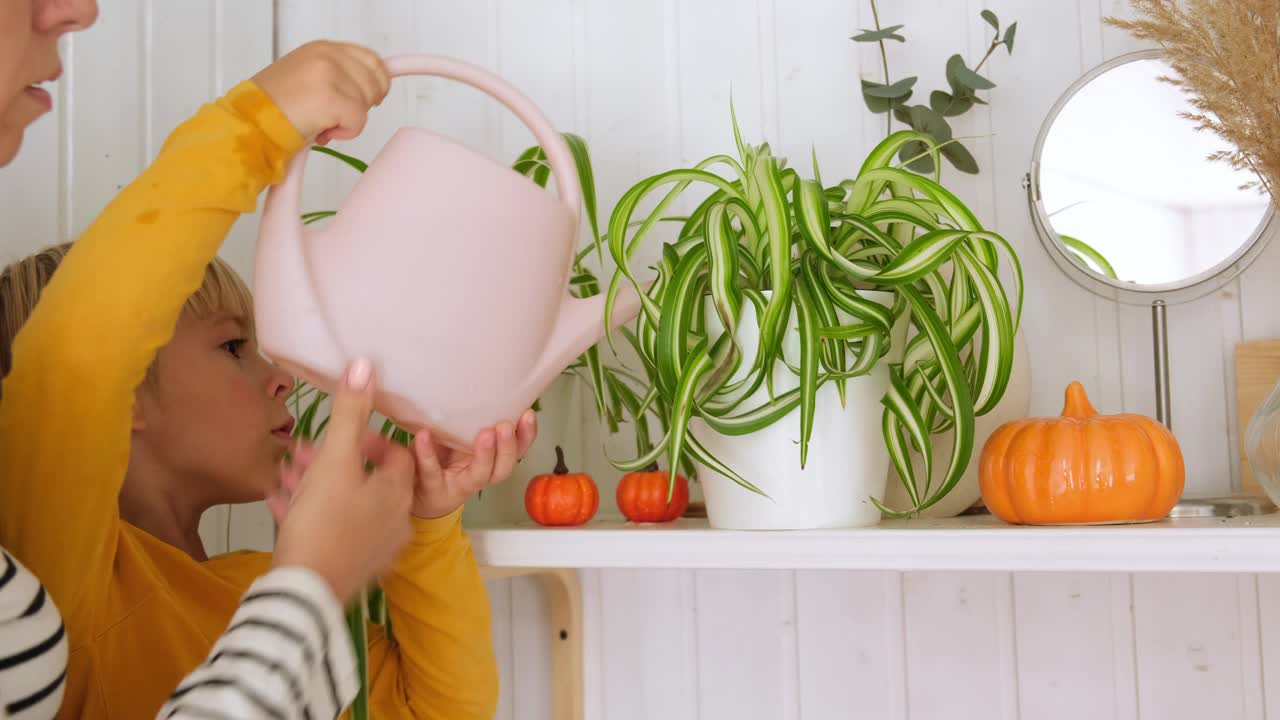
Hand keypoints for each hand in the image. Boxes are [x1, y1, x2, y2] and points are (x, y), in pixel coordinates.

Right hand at [251, 40, 389, 144]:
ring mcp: (329, 73)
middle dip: (362, 104)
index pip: (371, 59)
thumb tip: (372, 87)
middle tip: (337, 115)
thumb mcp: (308, 79)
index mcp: (322, 49)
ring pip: (367, 103)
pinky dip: (345, 133)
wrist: (251, 124)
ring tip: (321, 122)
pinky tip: (322, 132)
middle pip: (375, 81)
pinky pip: (359, 121)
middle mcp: (327, 55)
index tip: (376, 97)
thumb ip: (338, 76)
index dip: (378, 81)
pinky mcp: (330, 97)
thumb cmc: (276, 108)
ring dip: (348, 120)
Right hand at [269, 359, 414, 603]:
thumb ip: (350, 412)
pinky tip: (279, 504)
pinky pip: (333, 530)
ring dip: (318, 486)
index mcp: (399, 493)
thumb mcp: (335, 459)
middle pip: (368, 479)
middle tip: (303, 454)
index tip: (341, 436)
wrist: (302, 594)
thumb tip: (365, 364)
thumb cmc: (322, 523)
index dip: (369, 439)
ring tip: (286, 475)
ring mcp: (374, 549)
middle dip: (334, 462)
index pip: (397, 453)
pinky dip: (311, 513)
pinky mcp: (350, 569)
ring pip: (347, 504)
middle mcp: (395, 522)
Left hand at [408, 411, 537, 518]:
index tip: (528, 414)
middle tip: (506, 425)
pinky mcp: (433, 488)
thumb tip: (480, 382)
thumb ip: (470, 420)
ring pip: (480, 475)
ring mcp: (459, 485)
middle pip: (503, 468)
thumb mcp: (459, 438)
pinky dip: (427, 452)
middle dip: (509, 447)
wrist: (414, 492)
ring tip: (485, 434)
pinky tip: (424, 435)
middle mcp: (480, 475)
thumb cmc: (441, 460)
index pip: (517, 451)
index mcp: (491, 461)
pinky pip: (431, 471)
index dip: (526, 435)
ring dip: (485, 455)